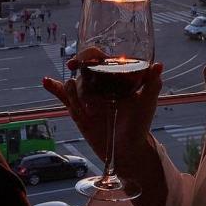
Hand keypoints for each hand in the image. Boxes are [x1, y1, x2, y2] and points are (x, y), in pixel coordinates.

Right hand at [42, 47, 163, 172]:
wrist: (126, 150)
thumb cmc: (139, 124)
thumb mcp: (148, 103)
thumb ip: (152, 84)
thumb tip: (159, 65)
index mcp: (114, 77)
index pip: (98, 58)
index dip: (88, 55)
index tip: (84, 60)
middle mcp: (99, 84)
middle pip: (83, 70)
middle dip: (79, 71)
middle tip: (75, 70)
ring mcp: (86, 97)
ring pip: (73, 85)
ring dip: (75, 94)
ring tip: (86, 111)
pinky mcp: (77, 110)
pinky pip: (63, 97)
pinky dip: (54, 89)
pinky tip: (46, 81)